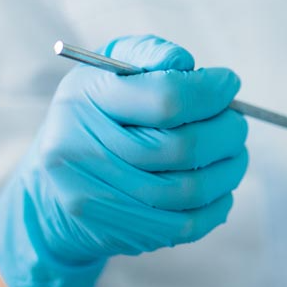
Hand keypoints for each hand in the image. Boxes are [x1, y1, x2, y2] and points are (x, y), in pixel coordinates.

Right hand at [0, 35, 249, 286]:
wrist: (49, 188)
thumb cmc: (94, 114)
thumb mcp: (108, 69)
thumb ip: (148, 54)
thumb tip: (186, 64)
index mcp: (84, 101)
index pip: (165, 99)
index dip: (210, 92)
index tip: (228, 84)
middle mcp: (83, 151)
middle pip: (183, 147)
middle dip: (227, 131)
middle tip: (236, 122)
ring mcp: (99, 198)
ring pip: (190, 189)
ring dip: (229, 169)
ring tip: (234, 152)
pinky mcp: (119, 232)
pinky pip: (186, 225)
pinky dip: (217, 204)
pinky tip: (221, 186)